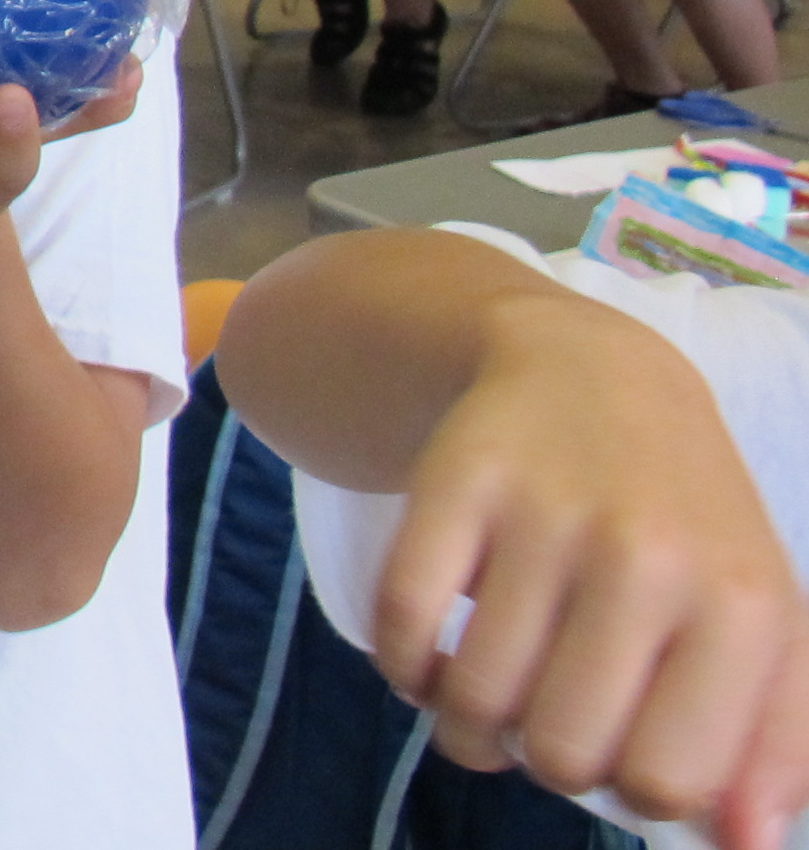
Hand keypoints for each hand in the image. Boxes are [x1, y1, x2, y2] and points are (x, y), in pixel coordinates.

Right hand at [373, 297, 808, 844]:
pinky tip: (431, 655)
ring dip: (467, 725)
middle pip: (561, 752)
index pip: (668, 782)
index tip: (624, 748)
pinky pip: (400, 627)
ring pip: (472, 702)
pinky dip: (404, 668)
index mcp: (741, 607)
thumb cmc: (687, 524)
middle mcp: (646, 559)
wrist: (592, 370)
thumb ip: (774, 742)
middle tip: (550, 714)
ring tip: (489, 692)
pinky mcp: (453, 481)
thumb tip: (746, 848)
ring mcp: (543, 516)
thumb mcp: (763, 622)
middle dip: (544, 759)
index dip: (632, 790)